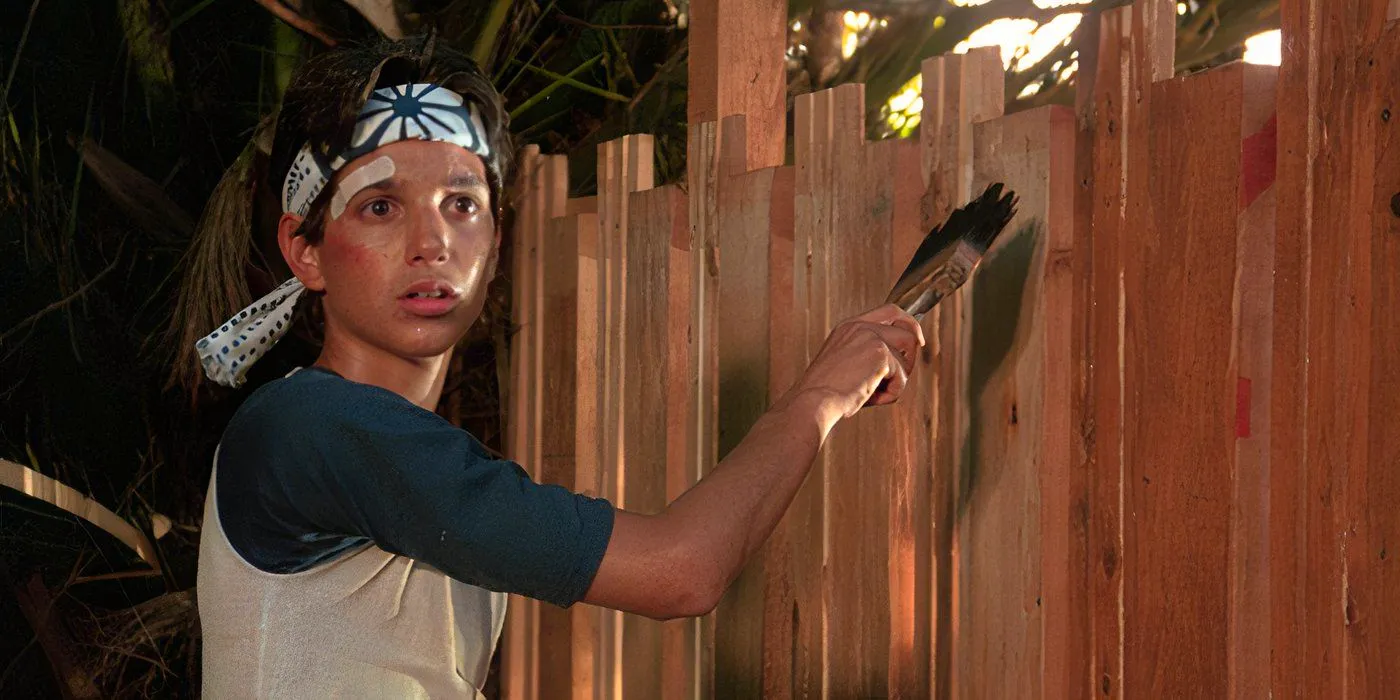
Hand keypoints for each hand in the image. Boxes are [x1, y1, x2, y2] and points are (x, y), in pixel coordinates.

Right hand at [781, 304, 923, 431]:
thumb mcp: (845, 363)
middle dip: (911, 353)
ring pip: (907, 355)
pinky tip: (870, 398)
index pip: (890, 311)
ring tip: (874, 392)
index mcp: (849, 326)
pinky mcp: (880, 353)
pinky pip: (902, 377)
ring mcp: (871, 337)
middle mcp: (860, 326)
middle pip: (907, 327)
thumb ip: (867, 353)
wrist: (813, 402)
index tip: (917, 340)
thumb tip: (898, 360)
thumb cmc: (824, 393)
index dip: (908, 323)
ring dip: (897, 379)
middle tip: (899, 376)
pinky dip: (890, 393)